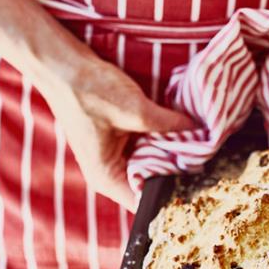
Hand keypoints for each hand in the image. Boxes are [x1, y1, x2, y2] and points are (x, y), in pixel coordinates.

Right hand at [0, 0, 193, 210]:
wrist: (62, 65)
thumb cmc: (89, 91)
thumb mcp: (135, 110)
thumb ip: (169, 125)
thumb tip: (198, 130)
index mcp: (107, 178)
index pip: (145, 203)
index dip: (171, 196)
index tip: (199, 186)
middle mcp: (109, 174)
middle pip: (150, 185)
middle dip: (175, 174)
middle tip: (206, 164)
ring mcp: (112, 157)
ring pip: (149, 166)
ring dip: (169, 156)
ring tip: (198, 149)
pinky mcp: (116, 141)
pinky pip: (144, 149)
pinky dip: (160, 142)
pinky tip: (180, 133)